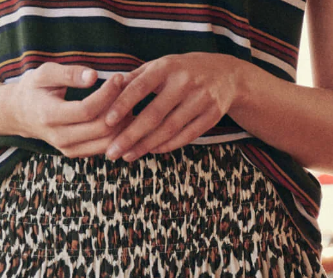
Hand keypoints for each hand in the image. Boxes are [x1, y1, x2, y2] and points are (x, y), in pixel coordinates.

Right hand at [7, 63, 131, 156]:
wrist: (21, 114)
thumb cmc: (34, 89)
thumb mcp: (45, 73)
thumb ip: (69, 73)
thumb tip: (94, 76)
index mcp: (50, 115)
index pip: (87, 110)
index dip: (107, 94)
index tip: (119, 77)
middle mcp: (60, 138)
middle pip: (100, 128)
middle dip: (118, 108)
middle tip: (129, 89)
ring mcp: (68, 149)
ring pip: (106, 142)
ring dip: (121, 123)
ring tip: (128, 101)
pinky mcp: (76, 154)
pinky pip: (103, 148)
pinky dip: (117, 134)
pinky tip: (122, 115)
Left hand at [102, 54, 243, 160]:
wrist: (225, 74)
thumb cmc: (183, 71)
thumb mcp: (161, 66)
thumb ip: (136, 78)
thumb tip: (108, 89)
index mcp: (167, 67)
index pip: (140, 87)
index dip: (123, 105)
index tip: (107, 122)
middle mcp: (184, 82)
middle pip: (153, 115)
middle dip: (130, 136)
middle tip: (111, 152)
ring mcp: (201, 99)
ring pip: (169, 129)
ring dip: (146, 146)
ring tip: (127, 156)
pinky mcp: (212, 115)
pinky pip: (186, 136)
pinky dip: (167, 146)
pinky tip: (151, 151)